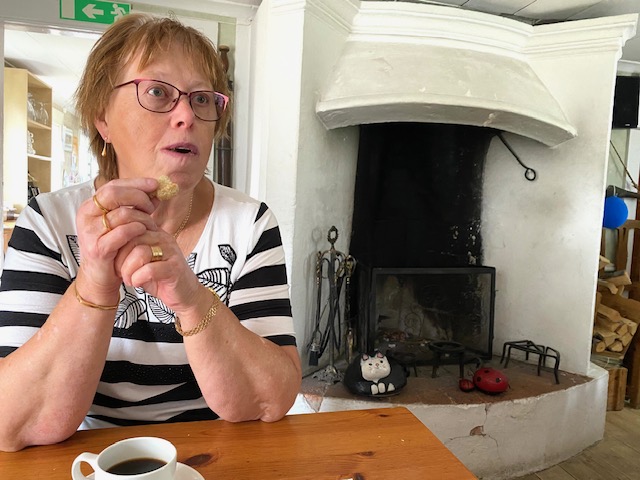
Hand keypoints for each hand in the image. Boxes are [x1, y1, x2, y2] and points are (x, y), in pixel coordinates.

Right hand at [76, 178, 159, 301]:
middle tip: (152, 206)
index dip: (135, 183)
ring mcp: (90, 232)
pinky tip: (143, 231)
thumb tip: (156, 189)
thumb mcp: (121, 223)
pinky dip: (137, 229)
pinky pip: (123, 232)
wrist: (100, 277)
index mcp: (90, 206)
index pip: (113, 185)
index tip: (155, 185)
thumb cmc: (114, 247)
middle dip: (138, 196)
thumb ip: (133, 205)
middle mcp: (86, 216)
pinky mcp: (98, 248)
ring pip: (122, 213)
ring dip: (142, 216)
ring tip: (150, 224)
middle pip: (113, 194)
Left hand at [114, 227, 202, 311]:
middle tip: (120, 273)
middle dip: (120, 259)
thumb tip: (106, 244)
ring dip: (128, 270)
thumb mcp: (141, 260)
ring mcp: (171, 252)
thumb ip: (129, 249)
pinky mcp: (174, 268)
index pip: (129, 227)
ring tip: (129, 279)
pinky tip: (138, 283)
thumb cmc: (160, 278)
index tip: (114, 260)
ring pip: (139, 253)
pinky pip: (149, 269)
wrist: (184, 294)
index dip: (117, 245)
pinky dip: (138, 278)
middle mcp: (163, 238)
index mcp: (154, 232)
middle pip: (132, 239)